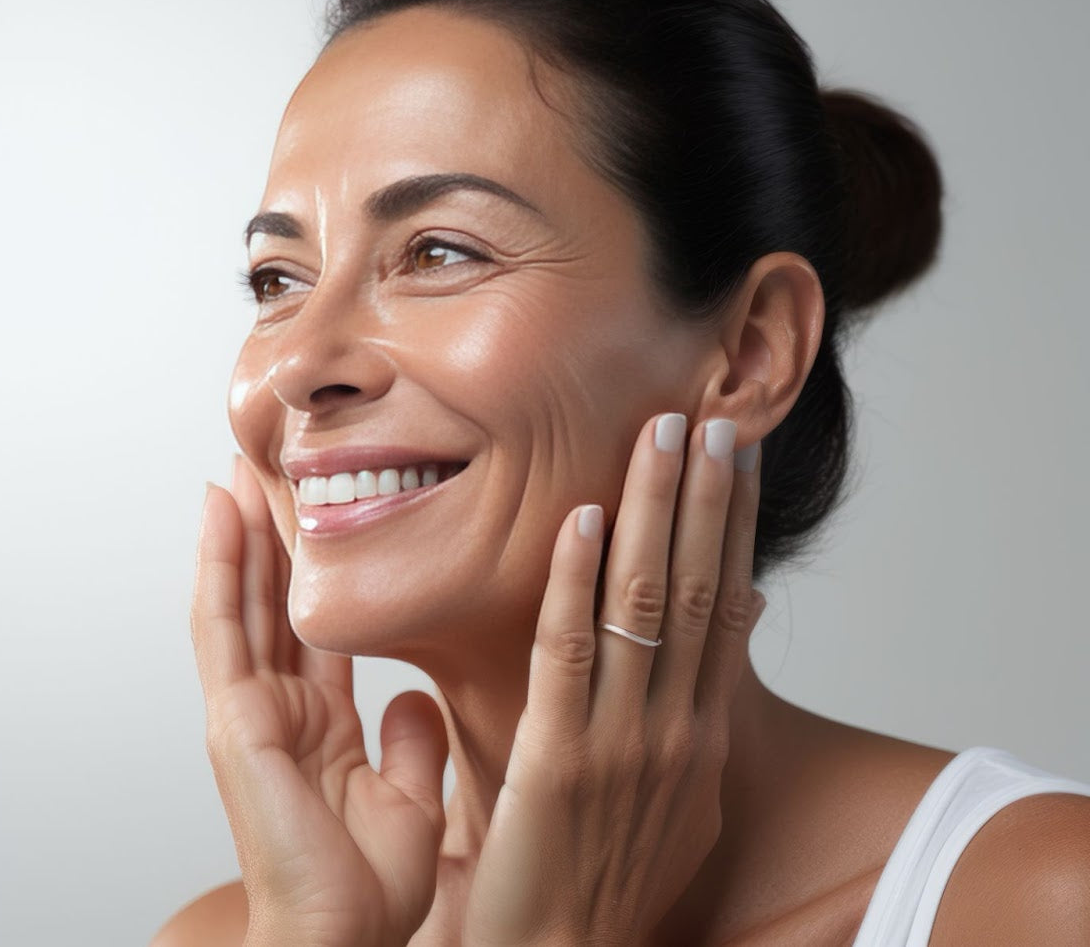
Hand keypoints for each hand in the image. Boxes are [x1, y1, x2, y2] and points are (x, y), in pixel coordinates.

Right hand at [191, 456, 450, 946]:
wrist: (341, 940)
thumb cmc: (366, 895)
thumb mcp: (410, 801)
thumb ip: (411, 742)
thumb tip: (416, 695)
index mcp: (316, 726)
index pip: (310, 628)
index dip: (310, 571)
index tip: (316, 513)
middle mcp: (275, 710)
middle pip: (268, 602)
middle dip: (267, 534)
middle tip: (267, 465)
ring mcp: (247, 710)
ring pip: (239, 599)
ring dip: (237, 532)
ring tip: (238, 468)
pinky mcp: (232, 717)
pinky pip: (223, 627)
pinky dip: (217, 565)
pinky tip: (219, 514)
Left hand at [461, 413, 765, 946]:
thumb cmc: (609, 876)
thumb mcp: (680, 794)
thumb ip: (696, 711)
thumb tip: (728, 623)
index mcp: (700, 734)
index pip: (724, 607)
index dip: (731, 527)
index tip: (734, 455)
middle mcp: (676, 730)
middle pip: (695, 591)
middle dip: (702, 501)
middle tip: (705, 419)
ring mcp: (623, 744)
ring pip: (643, 607)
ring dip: (652, 514)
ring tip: (659, 438)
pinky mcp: (559, 761)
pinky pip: (569, 653)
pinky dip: (576, 581)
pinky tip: (580, 518)